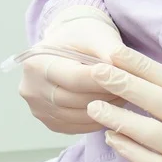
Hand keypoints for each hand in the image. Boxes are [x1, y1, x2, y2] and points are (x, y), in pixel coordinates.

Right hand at [19, 6, 126, 134]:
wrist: (66, 46)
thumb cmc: (81, 37)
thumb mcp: (96, 35)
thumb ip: (110, 52)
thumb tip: (124, 73)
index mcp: (36, 63)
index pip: (74, 78)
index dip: (103, 81)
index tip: (126, 79)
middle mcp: (31, 88)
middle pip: (74, 100)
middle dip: (105, 96)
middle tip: (130, 91)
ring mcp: (37, 108)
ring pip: (77, 116)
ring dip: (104, 110)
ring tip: (123, 97)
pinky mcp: (49, 122)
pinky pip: (77, 127)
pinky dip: (97, 120)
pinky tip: (111, 108)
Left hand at [85, 47, 161, 161]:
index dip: (141, 65)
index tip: (115, 53)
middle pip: (154, 99)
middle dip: (122, 83)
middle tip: (95, 71)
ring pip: (146, 129)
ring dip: (116, 116)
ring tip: (93, 107)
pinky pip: (146, 159)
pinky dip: (126, 148)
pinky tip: (110, 139)